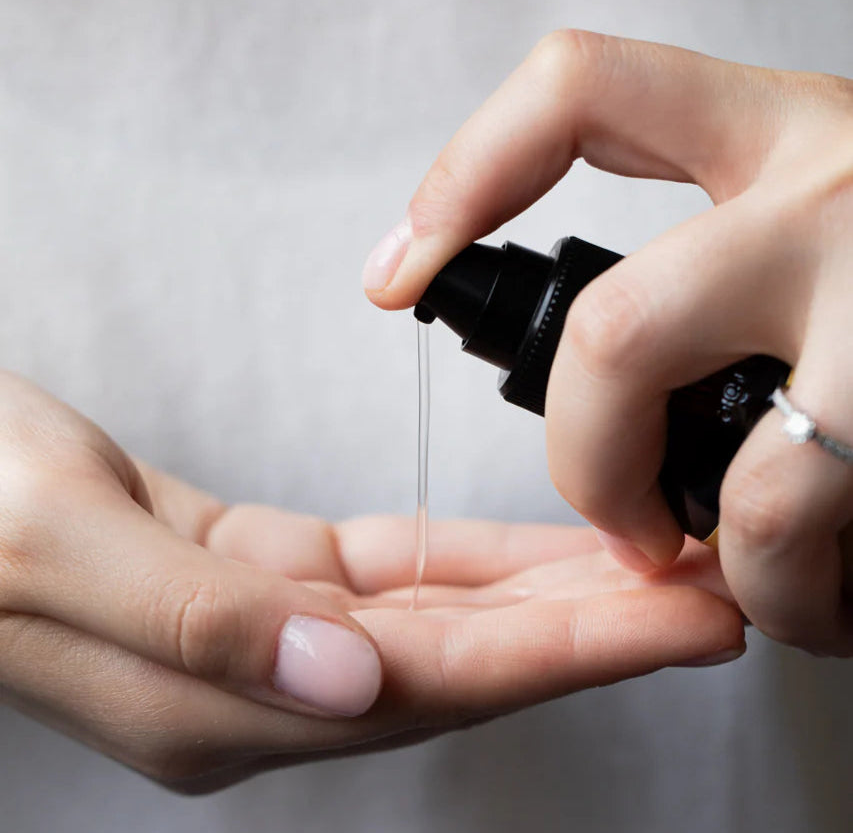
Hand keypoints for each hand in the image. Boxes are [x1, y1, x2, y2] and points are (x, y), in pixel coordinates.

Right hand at [0, 371, 741, 791]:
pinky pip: (393, 570)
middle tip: (702, 595)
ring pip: (440, 617)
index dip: (564, 652)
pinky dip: (471, 560)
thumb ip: (193, 624)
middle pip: (462, 660)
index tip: (672, 621)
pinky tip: (536, 548)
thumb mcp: (53, 546)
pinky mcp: (265, 570)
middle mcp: (260, 682)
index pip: (433, 683)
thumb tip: (343, 685)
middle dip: (591, 628)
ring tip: (650, 569)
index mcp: (216, 701)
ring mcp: (268, 631)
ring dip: (547, 593)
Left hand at [362, 31, 852, 654]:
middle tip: (624, 520)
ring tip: (759, 580)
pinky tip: (823, 587)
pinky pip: (816, 535)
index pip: (579, 95)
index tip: (397, 274)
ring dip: (737, 562)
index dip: (468, 175)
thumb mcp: (810, 233)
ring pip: (754, 483)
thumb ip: (709, 272)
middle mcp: (837, 195)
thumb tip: (601, 379)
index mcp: (778, 133)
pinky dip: (800, 591)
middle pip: (616, 330)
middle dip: (591, 460)